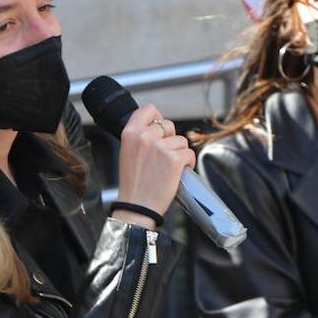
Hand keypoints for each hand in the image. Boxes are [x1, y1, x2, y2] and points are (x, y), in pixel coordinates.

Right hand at [112, 105, 194, 226]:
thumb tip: (158, 128)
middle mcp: (144, 136)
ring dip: (179, 153)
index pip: (148, 109)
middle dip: (170, 139)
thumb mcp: (127, 153)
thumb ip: (140, 137)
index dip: (157, 117)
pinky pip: (190, 153)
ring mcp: (160, 147)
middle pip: (168, 124)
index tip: (160, 129)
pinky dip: (188, 164)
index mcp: (130, 133)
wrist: (136, 207)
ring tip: (168, 168)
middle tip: (163, 157)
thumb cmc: (133, 184)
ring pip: (181, 141)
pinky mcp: (174, 159)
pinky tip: (178, 173)